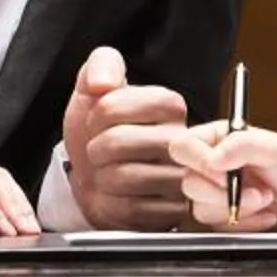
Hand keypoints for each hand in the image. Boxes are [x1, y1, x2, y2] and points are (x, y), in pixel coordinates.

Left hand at [60, 46, 192, 227]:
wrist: (95, 177)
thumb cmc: (99, 133)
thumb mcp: (93, 91)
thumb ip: (100, 66)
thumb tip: (103, 81)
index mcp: (169, 104)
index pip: (112, 105)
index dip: (93, 117)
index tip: (99, 122)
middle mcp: (183, 139)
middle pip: (118, 141)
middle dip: (95, 148)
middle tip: (101, 150)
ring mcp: (181, 177)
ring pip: (124, 176)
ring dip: (102, 176)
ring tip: (109, 170)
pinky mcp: (173, 211)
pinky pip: (131, 208)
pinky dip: (113, 202)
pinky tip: (120, 194)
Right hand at [173, 121, 276, 231]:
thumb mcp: (276, 148)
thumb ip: (243, 146)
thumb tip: (212, 158)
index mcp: (219, 139)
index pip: (184, 147)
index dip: (198, 161)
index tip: (223, 171)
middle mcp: (213, 166)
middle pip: (188, 182)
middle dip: (223, 192)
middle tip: (257, 192)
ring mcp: (217, 195)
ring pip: (200, 208)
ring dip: (237, 209)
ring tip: (266, 200)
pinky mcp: (225, 219)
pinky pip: (218, 228)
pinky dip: (245, 225)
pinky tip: (266, 215)